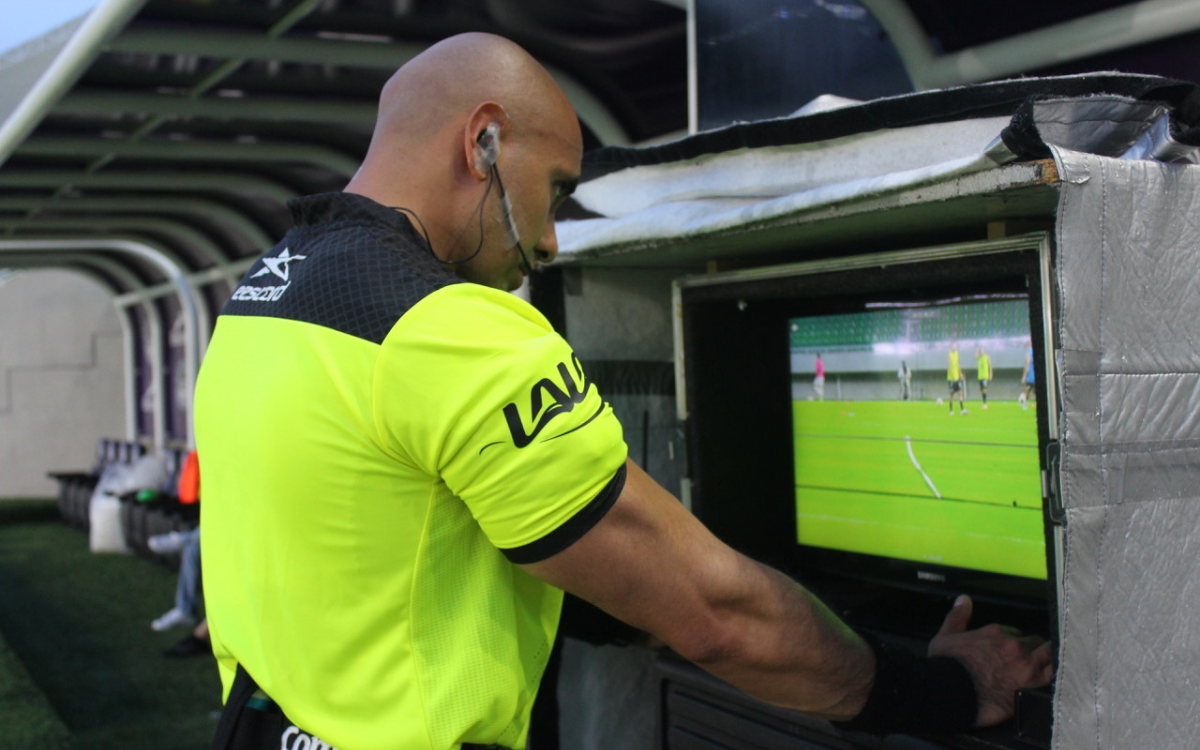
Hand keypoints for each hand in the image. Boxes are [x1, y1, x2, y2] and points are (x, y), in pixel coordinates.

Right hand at [928, 595, 1053, 726]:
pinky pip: (1053, 674)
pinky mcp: (1032, 684)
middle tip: (1027, 661)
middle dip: (1032, 650)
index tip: (1008, 652)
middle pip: (1034, 642)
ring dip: (1047, 659)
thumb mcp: (945, 636)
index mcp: (995, 632)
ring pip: (1049, 654)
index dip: (1013, 642)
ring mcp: (1025, 664)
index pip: (1015, 633)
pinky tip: (1055, 676)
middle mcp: (1014, 645)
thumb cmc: (946, 667)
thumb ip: (957, 616)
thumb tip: (964, 599)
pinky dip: (1054, 673)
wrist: (950, 693)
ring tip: (1046, 666)